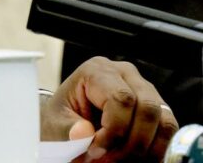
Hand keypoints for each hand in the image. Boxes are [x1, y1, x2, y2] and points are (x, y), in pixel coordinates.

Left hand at [41, 56, 177, 161]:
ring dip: (146, 148)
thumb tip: (84, 133)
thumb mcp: (54, 123)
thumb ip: (67, 129)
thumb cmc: (62, 118)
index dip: (114, 131)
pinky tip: (135, 159)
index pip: (121, 99)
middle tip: (111, 159)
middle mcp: (125, 74)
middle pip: (147, 109)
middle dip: (132, 142)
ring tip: (121, 159)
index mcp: (97, 70)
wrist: (68, 120)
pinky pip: (169, 129)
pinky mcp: (157, 107)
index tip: (96, 150)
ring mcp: (145, 89)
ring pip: (164, 121)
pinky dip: (156, 149)